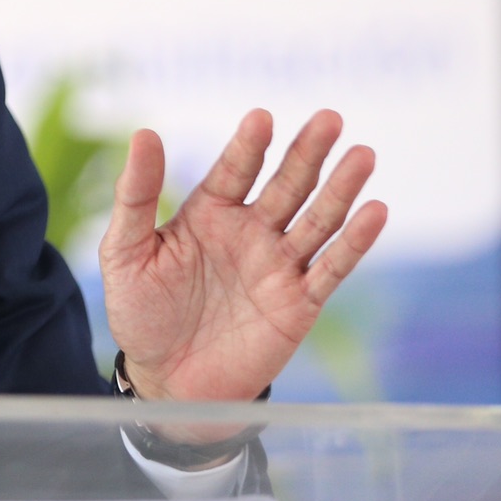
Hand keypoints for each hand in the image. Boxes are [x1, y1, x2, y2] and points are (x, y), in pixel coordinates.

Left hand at [98, 108, 386, 403]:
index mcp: (209, 212)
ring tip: (361, 155)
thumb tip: (144, 132)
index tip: (261, 118)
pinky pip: (331, 268)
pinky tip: (375, 211)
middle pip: (286, 184)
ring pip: (317, 219)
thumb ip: (137, 195)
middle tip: (329, 119)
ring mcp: (278, 266)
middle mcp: (250, 232)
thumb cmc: (141, 312)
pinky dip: (355, 242)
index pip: (235, 169)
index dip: (249, 145)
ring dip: (341, 188)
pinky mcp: (299, 304)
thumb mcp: (126, 250)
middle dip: (307, 153)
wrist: (166, 382)